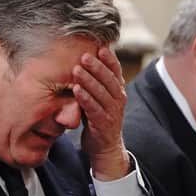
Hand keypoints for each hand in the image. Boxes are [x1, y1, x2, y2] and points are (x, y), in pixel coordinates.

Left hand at [72, 45, 130, 179]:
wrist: (105, 148)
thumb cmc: (98, 118)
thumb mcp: (100, 98)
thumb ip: (96, 82)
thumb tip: (84, 60)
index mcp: (118, 91)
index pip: (116, 71)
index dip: (109, 59)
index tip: (100, 46)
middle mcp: (119, 100)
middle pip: (109, 79)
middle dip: (97, 66)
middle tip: (84, 55)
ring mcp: (112, 112)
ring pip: (101, 93)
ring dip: (88, 80)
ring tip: (76, 70)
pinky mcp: (103, 124)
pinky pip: (94, 109)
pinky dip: (85, 99)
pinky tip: (76, 90)